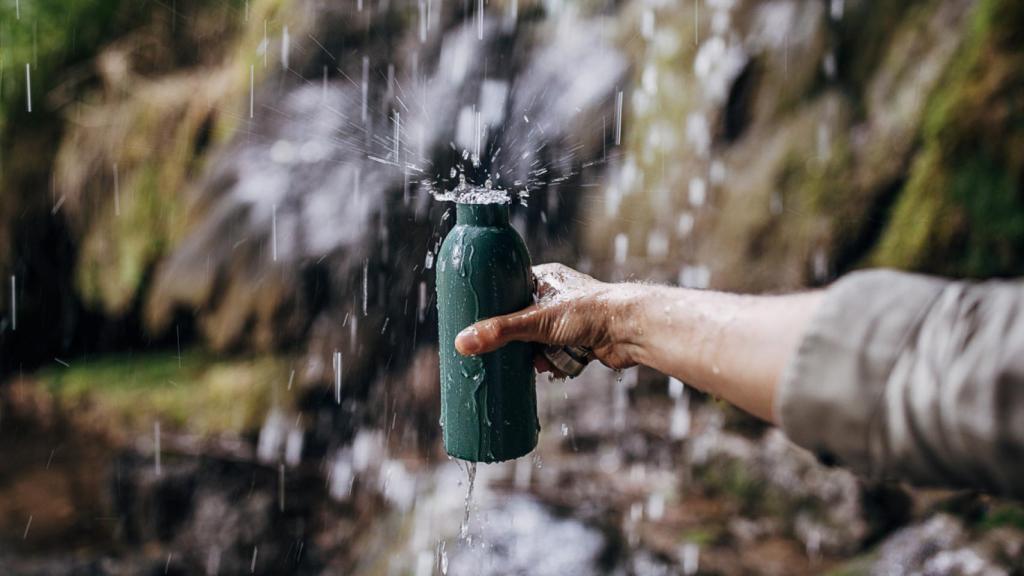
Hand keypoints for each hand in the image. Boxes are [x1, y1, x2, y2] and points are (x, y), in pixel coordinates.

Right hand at [454, 263, 640, 373]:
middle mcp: (558, 296)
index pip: (510, 288)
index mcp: (546, 279)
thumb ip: (499, 332)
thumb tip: (462, 342)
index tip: (479, 321)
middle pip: (522, 319)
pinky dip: (554, 363)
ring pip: (539, 340)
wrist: (630, 330)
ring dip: (535, 354)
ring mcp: (571, 319)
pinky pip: (557, 353)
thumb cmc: (588, 312)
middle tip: (499, 352)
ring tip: (534, 363)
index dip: (496, 306)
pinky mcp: (582, 340)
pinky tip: (551, 369)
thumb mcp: (536, 322)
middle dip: (515, 339)